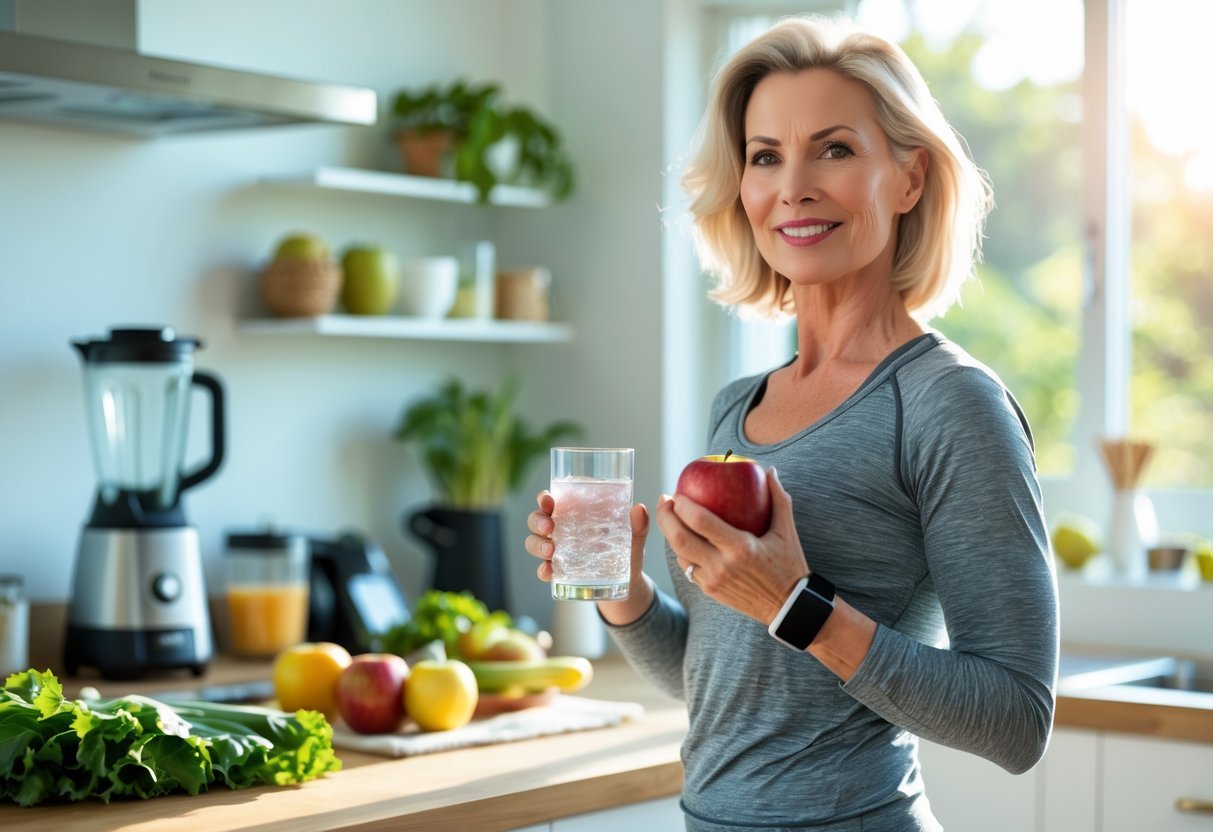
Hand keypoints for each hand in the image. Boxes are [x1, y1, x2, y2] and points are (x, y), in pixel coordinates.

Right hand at [524, 490, 653, 623]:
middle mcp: (560, 530)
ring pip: (533, 543)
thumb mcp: (633, 537)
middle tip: (550, 528)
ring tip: (550, 552)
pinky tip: (549, 572)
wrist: (627, 584)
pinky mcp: (559, 572)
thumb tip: (639, 509)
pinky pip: (543, 570)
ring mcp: (556, 551)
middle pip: (536, 520)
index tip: (548, 501)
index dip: (544, 498)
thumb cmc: (626, 551)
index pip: (552, 501)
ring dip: (537, 545)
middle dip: (538, 521)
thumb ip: (638, 525)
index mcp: (574, 514)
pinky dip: (542, 570)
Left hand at [657, 467, 807, 624]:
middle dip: (665, 517)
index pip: (700, 521)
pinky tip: (683, 538)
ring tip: (670, 516)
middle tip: (664, 500)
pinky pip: (688, 568)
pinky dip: (682, 551)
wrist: (788, 608)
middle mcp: (722, 565)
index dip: (683, 505)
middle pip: (679, 539)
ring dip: (670, 534)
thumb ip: (778, 498)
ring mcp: (713, 581)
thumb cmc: (789, 566)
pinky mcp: (710, 591)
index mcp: (740, 547)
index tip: (678, 493)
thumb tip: (769, 471)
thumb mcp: (787, 532)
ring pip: (679, 554)